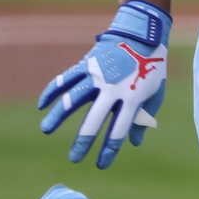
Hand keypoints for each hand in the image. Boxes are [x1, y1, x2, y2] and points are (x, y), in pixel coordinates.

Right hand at [38, 0, 170, 168]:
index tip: (101, 164)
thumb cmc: (151, 66)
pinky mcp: (87, 64)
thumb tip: (134, 142)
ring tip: (46, 130)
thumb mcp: (155, 92)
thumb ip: (145, 117)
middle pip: (93, 121)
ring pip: (72, 99)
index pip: (119, 130)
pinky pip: (65, 79)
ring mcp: (97, 76)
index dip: (109, 150)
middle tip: (74, 158)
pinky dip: (52, 90)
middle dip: (83, 142)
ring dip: (57, 116)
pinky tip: (43, 104)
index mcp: (132, 98)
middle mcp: (112, 89)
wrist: (143, 34)